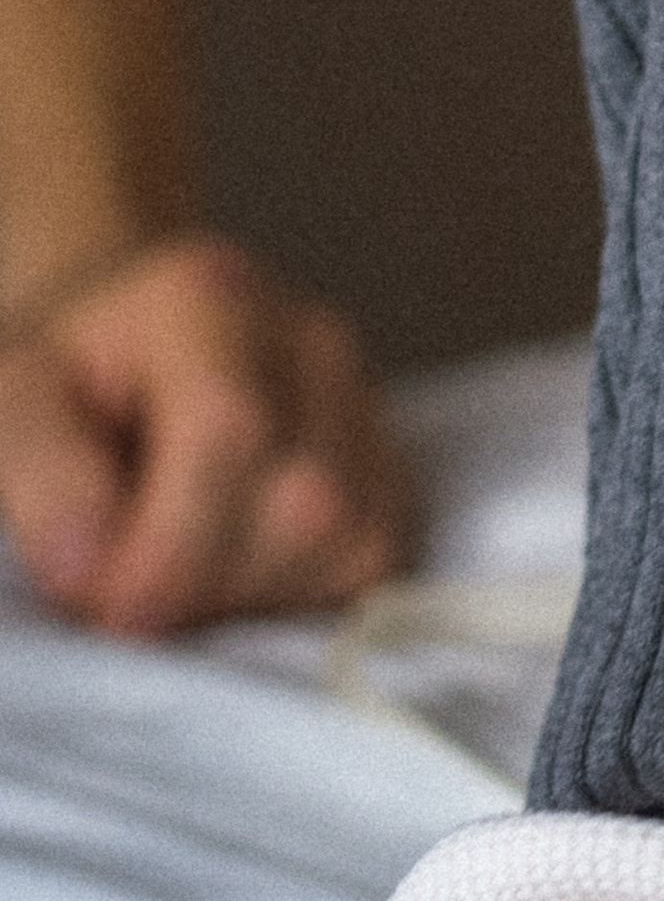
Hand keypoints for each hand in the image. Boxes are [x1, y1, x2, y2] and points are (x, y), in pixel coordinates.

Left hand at [0, 232, 414, 635]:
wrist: (132, 340)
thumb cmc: (75, 374)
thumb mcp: (14, 399)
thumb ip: (43, 474)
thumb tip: (93, 566)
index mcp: (208, 299)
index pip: (231, 430)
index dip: (172, 544)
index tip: (108, 601)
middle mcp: (310, 339)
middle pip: (304, 499)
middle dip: (208, 582)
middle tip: (130, 587)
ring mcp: (364, 396)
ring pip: (352, 538)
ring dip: (254, 594)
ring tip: (183, 568)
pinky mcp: (390, 458)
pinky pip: (374, 556)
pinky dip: (301, 590)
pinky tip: (235, 565)